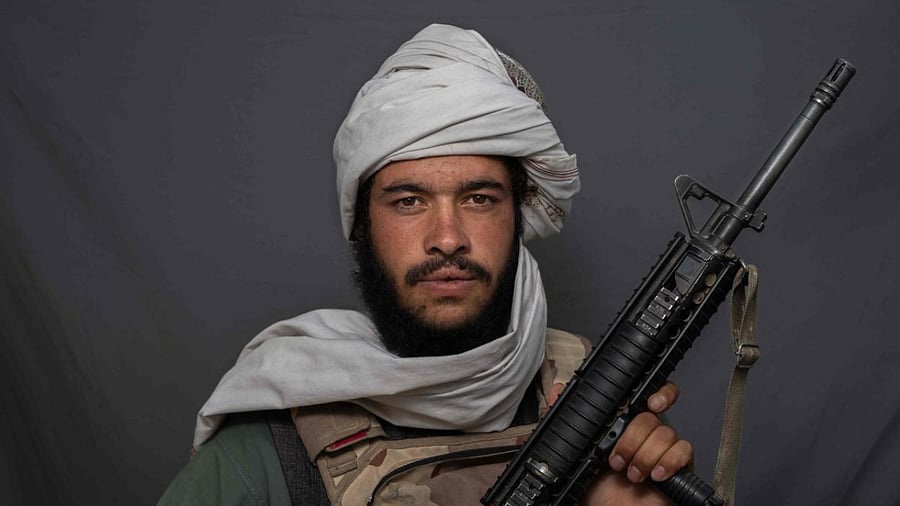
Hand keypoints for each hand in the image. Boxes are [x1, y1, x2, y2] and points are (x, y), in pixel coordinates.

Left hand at [579, 382, 691, 504]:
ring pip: (665, 433)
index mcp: (625, 424)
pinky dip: (668, 461)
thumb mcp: (578, 453)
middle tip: (617, 459)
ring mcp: (663, 448)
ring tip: (632, 474)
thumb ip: (568, 422)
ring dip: (644, 455)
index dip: (657, 392)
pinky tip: (655, 474)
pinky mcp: (678, 465)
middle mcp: (646, 433)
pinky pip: (684, 450)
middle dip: (631, 439)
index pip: (648, 394)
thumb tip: (555, 391)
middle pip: (650, 417)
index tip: (650, 402)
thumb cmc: (599, 490)